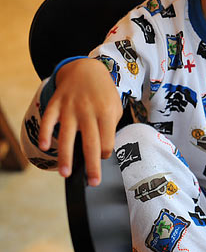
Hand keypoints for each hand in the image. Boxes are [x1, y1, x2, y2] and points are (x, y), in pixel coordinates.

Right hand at [38, 59, 123, 185]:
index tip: (102, 157)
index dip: (105, 153)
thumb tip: (103, 150)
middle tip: (92, 182)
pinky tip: (44, 146)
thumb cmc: (103, 94)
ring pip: (67, 135)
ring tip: (66, 173)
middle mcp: (88, 111)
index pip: (107, 140)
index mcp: (106, 113)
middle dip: (92, 165)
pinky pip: (49, 119)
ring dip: (66, 156)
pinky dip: (45, 132)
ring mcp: (70, 108)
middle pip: (90, 143)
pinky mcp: (56, 104)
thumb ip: (110, 126)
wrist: (86, 69)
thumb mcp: (115, 106)